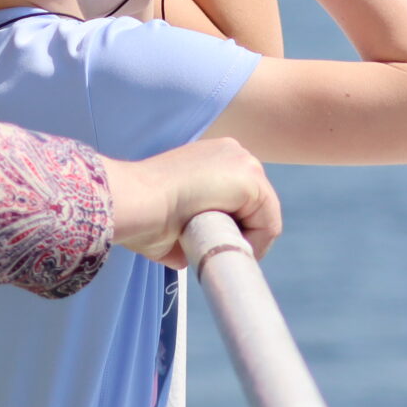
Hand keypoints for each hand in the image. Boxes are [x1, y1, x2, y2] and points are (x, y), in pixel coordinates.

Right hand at [105, 136, 280, 266]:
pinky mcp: (251, 178)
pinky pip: (269, 224)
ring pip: (264, 215)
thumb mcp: (170, 219)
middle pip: (256, 204)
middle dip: (241, 233)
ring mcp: (244, 161)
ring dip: (246, 240)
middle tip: (218, 254)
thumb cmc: (143, 213)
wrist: (136, 201)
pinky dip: (255, 244)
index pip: (239, 198)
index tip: (211, 246)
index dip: (230, 228)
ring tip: (219, 253)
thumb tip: (192, 250)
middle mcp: (232, 152)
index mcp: (211, 157)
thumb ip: (188, 231)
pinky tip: (228, 251)